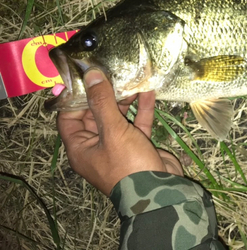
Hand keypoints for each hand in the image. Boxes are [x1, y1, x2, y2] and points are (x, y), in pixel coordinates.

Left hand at [56, 69, 182, 195]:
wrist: (159, 192)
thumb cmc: (128, 165)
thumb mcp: (113, 132)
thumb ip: (103, 102)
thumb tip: (92, 75)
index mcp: (81, 147)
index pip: (69, 117)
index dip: (75, 97)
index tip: (86, 76)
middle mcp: (97, 145)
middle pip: (95, 114)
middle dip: (104, 94)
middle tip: (112, 72)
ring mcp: (119, 145)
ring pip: (118, 116)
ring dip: (125, 99)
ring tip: (131, 78)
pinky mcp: (139, 144)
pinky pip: (137, 122)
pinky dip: (142, 108)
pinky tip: (148, 91)